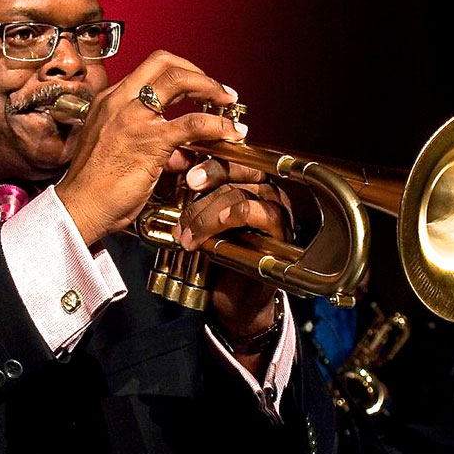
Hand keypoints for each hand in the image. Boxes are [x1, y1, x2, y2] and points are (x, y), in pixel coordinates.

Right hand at [55, 50, 245, 246]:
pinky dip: (217, 124)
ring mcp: (134, 118)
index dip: (179, 72)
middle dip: (198, 72)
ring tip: (229, 103)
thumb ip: (147, 142)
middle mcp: (119, 101)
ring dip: (211, 88)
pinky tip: (230, 132)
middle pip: (165, 63)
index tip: (196, 86)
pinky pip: (192, 122)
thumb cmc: (93, 188)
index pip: (148, 70)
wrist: (78, 209)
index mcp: (108, 101)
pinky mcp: (150, 141)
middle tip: (217, 91)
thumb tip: (181, 151)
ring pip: (180, 80)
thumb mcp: (115, 151)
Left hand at [173, 156, 293, 354]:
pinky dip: (235, 215)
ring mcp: (277, 210)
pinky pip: (261, 213)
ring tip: (187, 231)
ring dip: (210, 209)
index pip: (233, 156)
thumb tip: (172, 177)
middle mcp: (267, 190)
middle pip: (242, 167)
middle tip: (190, 182)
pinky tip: (218, 225)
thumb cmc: (220, 256)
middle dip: (212, 173)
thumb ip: (195, 199)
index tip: (187, 162)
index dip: (211, 155)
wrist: (237, 298)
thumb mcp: (202, 222)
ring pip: (243, 192)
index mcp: (249, 182)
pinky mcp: (281, 231)